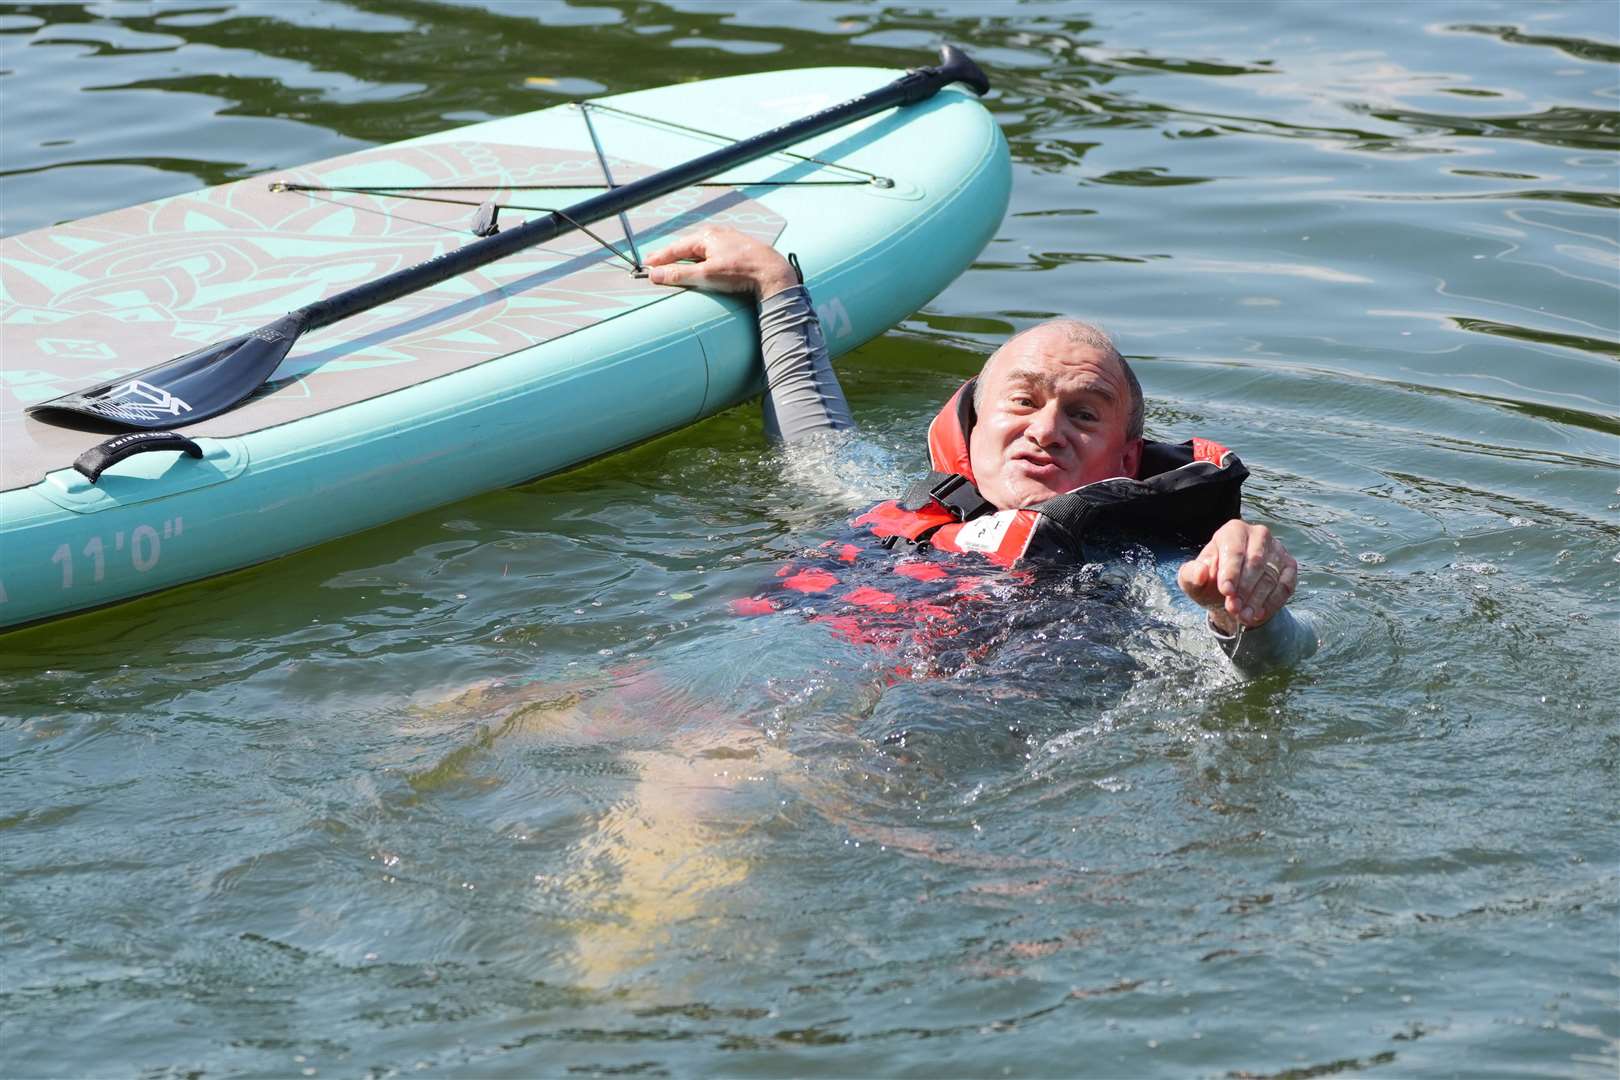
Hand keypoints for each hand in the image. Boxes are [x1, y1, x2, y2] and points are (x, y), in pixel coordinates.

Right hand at [643, 225, 797, 299]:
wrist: (773, 273)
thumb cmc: (741, 272)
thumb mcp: (706, 276)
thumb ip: (678, 275)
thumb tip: (655, 274)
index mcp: (706, 237)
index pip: (676, 247)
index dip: (660, 257)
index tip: (647, 265)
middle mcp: (717, 235)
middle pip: (688, 246)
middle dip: (672, 256)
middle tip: (657, 264)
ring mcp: (729, 241)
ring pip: (702, 249)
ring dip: (688, 258)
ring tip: (676, 266)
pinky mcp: (739, 250)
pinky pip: (714, 253)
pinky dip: (703, 260)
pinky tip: (703, 266)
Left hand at [1178, 519, 1297, 632]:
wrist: (1230, 594)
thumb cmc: (1209, 582)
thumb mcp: (1193, 581)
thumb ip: (1191, 575)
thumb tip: (1200, 572)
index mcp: (1233, 531)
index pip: (1234, 550)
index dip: (1231, 572)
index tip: (1226, 591)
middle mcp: (1259, 535)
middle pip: (1255, 562)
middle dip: (1244, 588)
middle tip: (1233, 608)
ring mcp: (1277, 550)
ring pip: (1271, 576)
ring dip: (1257, 600)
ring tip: (1243, 616)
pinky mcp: (1290, 567)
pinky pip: (1286, 586)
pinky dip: (1272, 602)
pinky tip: (1258, 614)